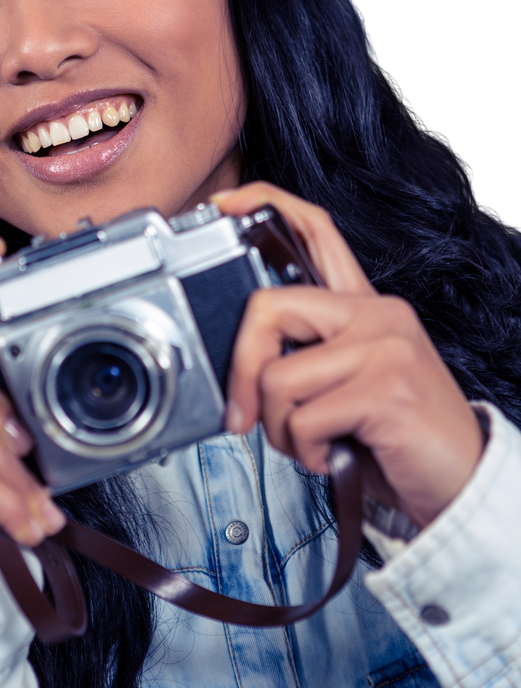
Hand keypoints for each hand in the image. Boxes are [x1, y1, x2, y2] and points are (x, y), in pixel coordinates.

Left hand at [211, 183, 485, 529]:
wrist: (462, 482)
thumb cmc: (398, 438)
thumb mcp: (351, 384)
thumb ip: (306, 359)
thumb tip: (240, 367)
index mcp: (366, 307)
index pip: (315, 231)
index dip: (266, 205)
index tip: (225, 207)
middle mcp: (378, 315)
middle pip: (270, 308)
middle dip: (242, 372)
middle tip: (244, 414)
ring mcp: (385, 348)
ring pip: (278, 377)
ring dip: (280, 429)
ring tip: (315, 443)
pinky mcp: (386, 389)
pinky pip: (303, 419)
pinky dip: (306, 452)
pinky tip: (335, 456)